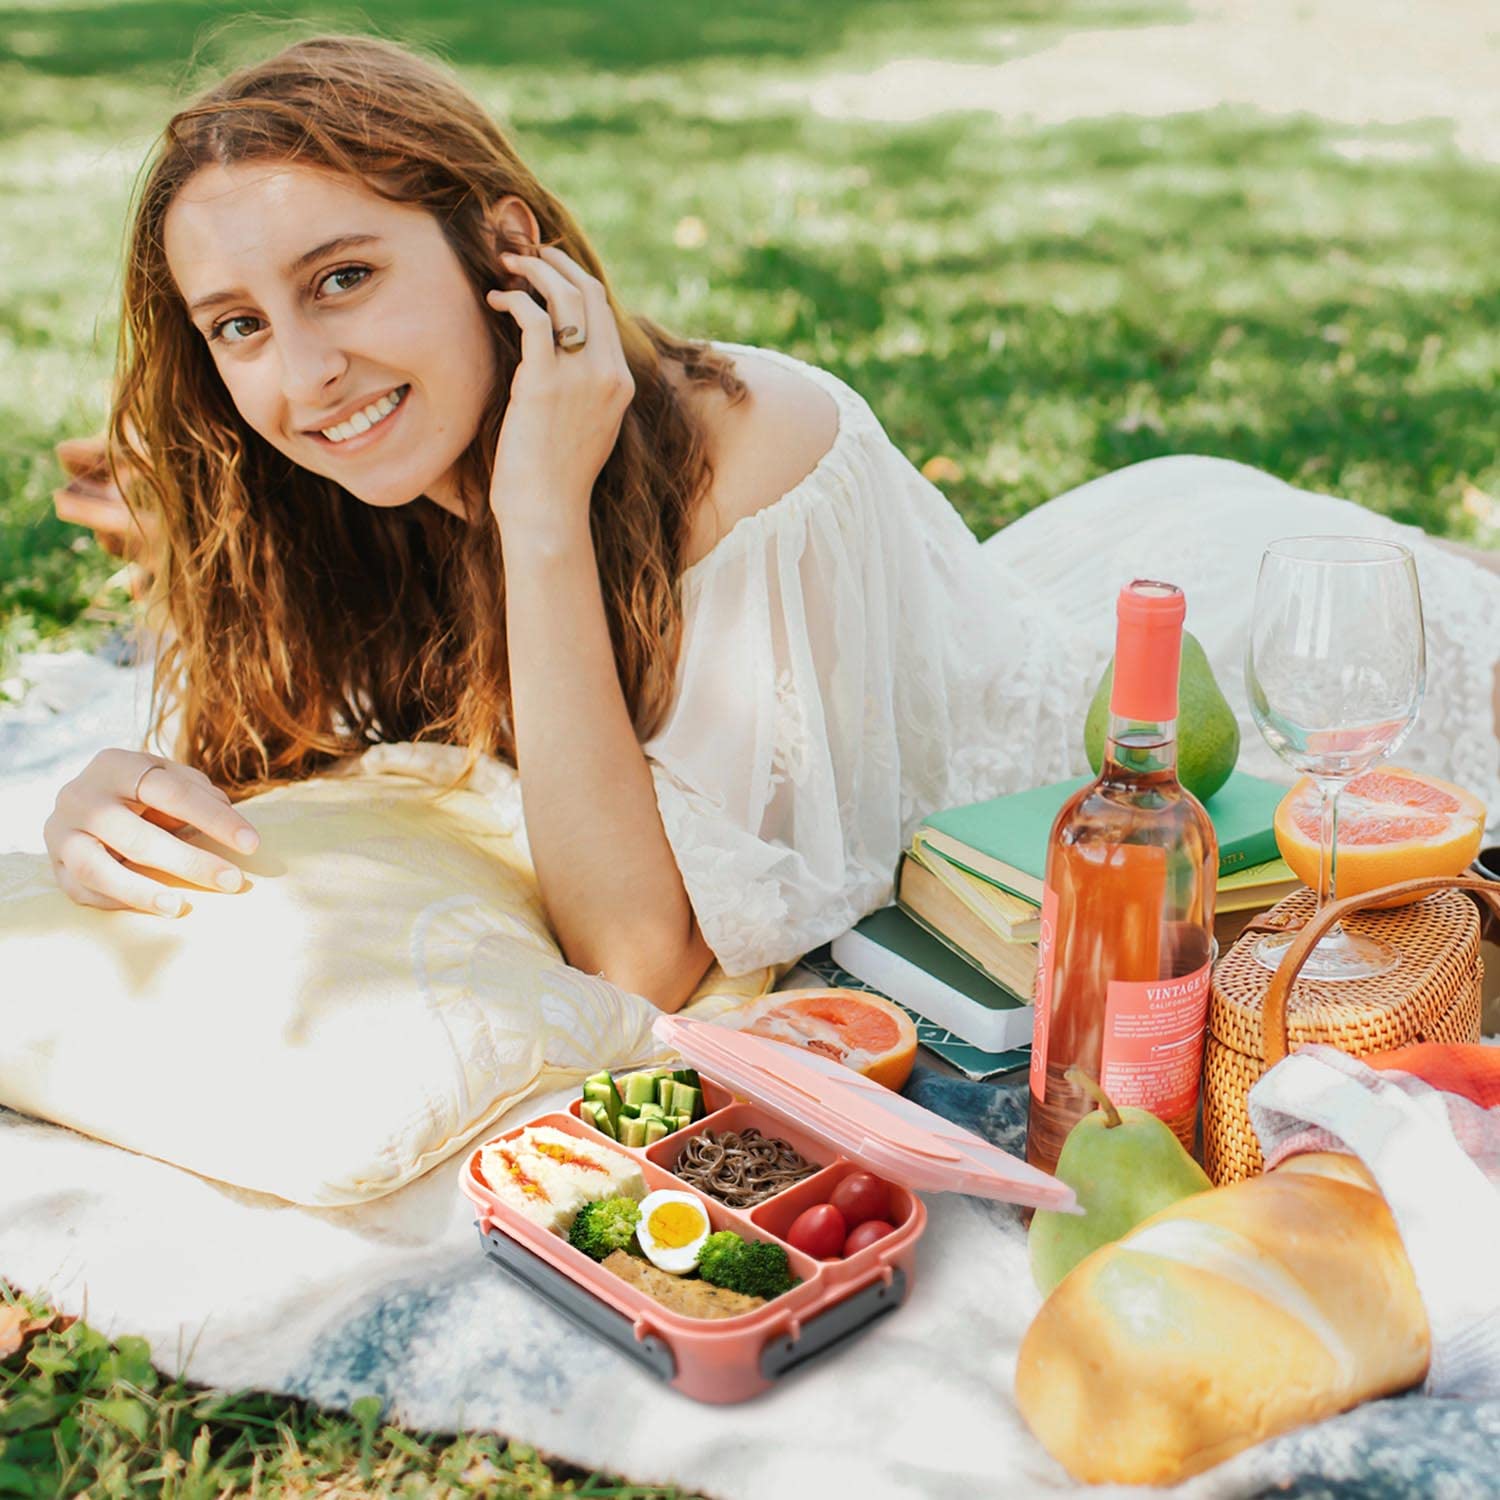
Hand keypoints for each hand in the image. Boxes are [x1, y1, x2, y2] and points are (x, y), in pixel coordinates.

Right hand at [43, 748, 259, 915]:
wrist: (89, 802)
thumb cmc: (146, 791)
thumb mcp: (171, 779)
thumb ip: (199, 794)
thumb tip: (229, 824)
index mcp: (114, 765)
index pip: (171, 792)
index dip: (214, 818)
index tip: (251, 844)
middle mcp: (80, 796)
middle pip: (137, 836)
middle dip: (190, 861)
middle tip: (234, 881)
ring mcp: (60, 832)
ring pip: (97, 868)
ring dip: (141, 891)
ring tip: (180, 906)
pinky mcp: (54, 865)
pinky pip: (84, 890)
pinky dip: (119, 902)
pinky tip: (155, 907)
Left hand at [484, 246, 634, 537]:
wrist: (548, 511)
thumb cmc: (556, 476)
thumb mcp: (587, 427)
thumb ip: (586, 389)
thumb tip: (561, 359)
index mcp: (620, 382)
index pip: (604, 311)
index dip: (574, 279)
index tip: (547, 268)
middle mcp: (607, 374)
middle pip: (590, 292)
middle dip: (556, 263)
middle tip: (525, 252)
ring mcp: (580, 377)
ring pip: (565, 296)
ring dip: (534, 271)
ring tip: (506, 265)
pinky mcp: (545, 383)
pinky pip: (535, 319)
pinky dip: (515, 299)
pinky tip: (496, 300)